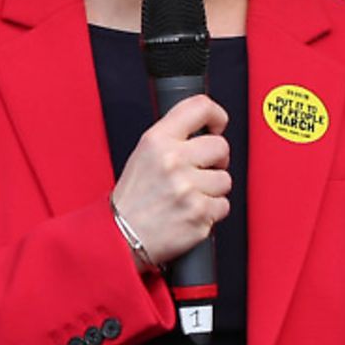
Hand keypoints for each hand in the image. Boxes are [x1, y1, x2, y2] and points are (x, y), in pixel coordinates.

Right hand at [109, 95, 230, 270]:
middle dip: (215, 161)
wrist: (119, 236)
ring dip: (212, 190)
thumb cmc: (132, 200)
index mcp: (157, 141)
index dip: (216, 116)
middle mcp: (172, 161)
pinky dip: (211, 212)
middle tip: (199, 172)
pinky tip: (190, 212)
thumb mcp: (142, 155)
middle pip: (221, 147)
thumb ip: (172, 139)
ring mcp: (187, 188)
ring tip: (189, 196)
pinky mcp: (199, 213)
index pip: (199, 108)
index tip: (217, 126)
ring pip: (225, 180)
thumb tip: (206, 131)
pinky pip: (223, 206)